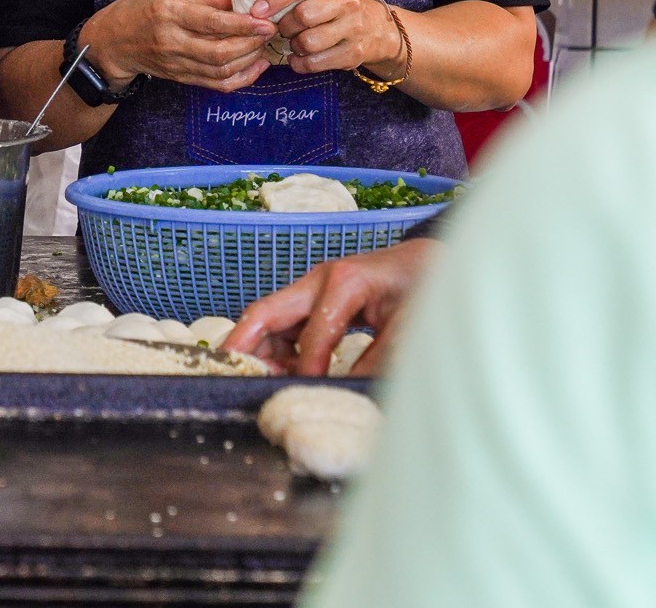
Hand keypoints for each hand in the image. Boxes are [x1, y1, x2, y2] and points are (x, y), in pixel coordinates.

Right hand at [81, 0, 274, 92]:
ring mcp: (176, 64)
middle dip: (252, 43)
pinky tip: (255, 66)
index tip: (266, 20)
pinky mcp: (181, 78)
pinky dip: (241, 79)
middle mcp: (172, 41)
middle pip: (220, 52)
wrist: (113, 42)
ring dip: (249, 60)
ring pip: (221, 71)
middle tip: (270, 31)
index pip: (213, 23)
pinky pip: (216, 84)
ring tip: (263, 46)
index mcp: (170, 13)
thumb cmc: (143, 9)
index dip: (244, 24)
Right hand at [222, 238, 436, 376]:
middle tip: (227, 373)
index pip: (315, 332)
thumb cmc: (423, 286)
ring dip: (258, 348)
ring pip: (270, 318)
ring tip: (256, 379)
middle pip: (267, 311)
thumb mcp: (410, 325)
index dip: (307, 367)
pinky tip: (281, 371)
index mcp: (345, 281)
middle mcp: (319, 279)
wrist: (429, 260)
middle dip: (244, 343)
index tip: (302, 394)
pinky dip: (276, 347)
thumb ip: (380, 359)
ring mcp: (313, 287)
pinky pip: (285, 323)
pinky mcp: (315, 298)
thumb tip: (350, 395)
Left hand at [254, 0, 403, 78]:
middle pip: (303, 15)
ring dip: (293, 46)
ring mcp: (354, 27)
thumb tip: (254, 7)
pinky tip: (297, 58)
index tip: (256, 11)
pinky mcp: (354, 52)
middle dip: (284, 26)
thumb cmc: (332, 5)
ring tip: (293, 43)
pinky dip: (300, 63)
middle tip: (280, 30)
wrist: (374, 27)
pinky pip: (316, 62)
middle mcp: (348, 0)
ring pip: (309, 41)